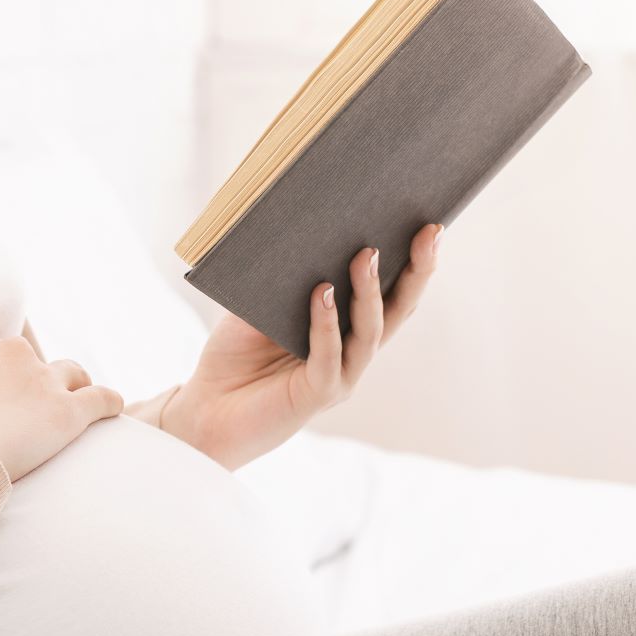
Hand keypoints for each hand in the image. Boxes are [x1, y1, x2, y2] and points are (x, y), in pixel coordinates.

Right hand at [0, 323, 123, 480]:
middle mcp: (12, 352)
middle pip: (32, 361)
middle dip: (31, 380)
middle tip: (25, 408)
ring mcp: (42, 380)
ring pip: (72, 374)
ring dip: (73, 387)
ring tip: (74, 404)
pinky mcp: (67, 412)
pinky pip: (101, 399)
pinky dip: (109, 403)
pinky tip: (112, 410)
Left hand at [165, 222, 445, 470]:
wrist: (205, 409)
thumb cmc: (236, 354)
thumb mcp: (262, 304)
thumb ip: (290, 277)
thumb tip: (306, 227)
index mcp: (349, 329)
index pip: (393, 293)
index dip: (416, 262)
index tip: (431, 225)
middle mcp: (354, 352)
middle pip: (398, 310)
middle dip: (417, 272)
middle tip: (427, 233)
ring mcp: (340, 376)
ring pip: (369, 332)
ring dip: (369, 291)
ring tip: (366, 254)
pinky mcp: (316, 395)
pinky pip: (328, 356)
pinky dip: (327, 324)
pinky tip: (323, 293)